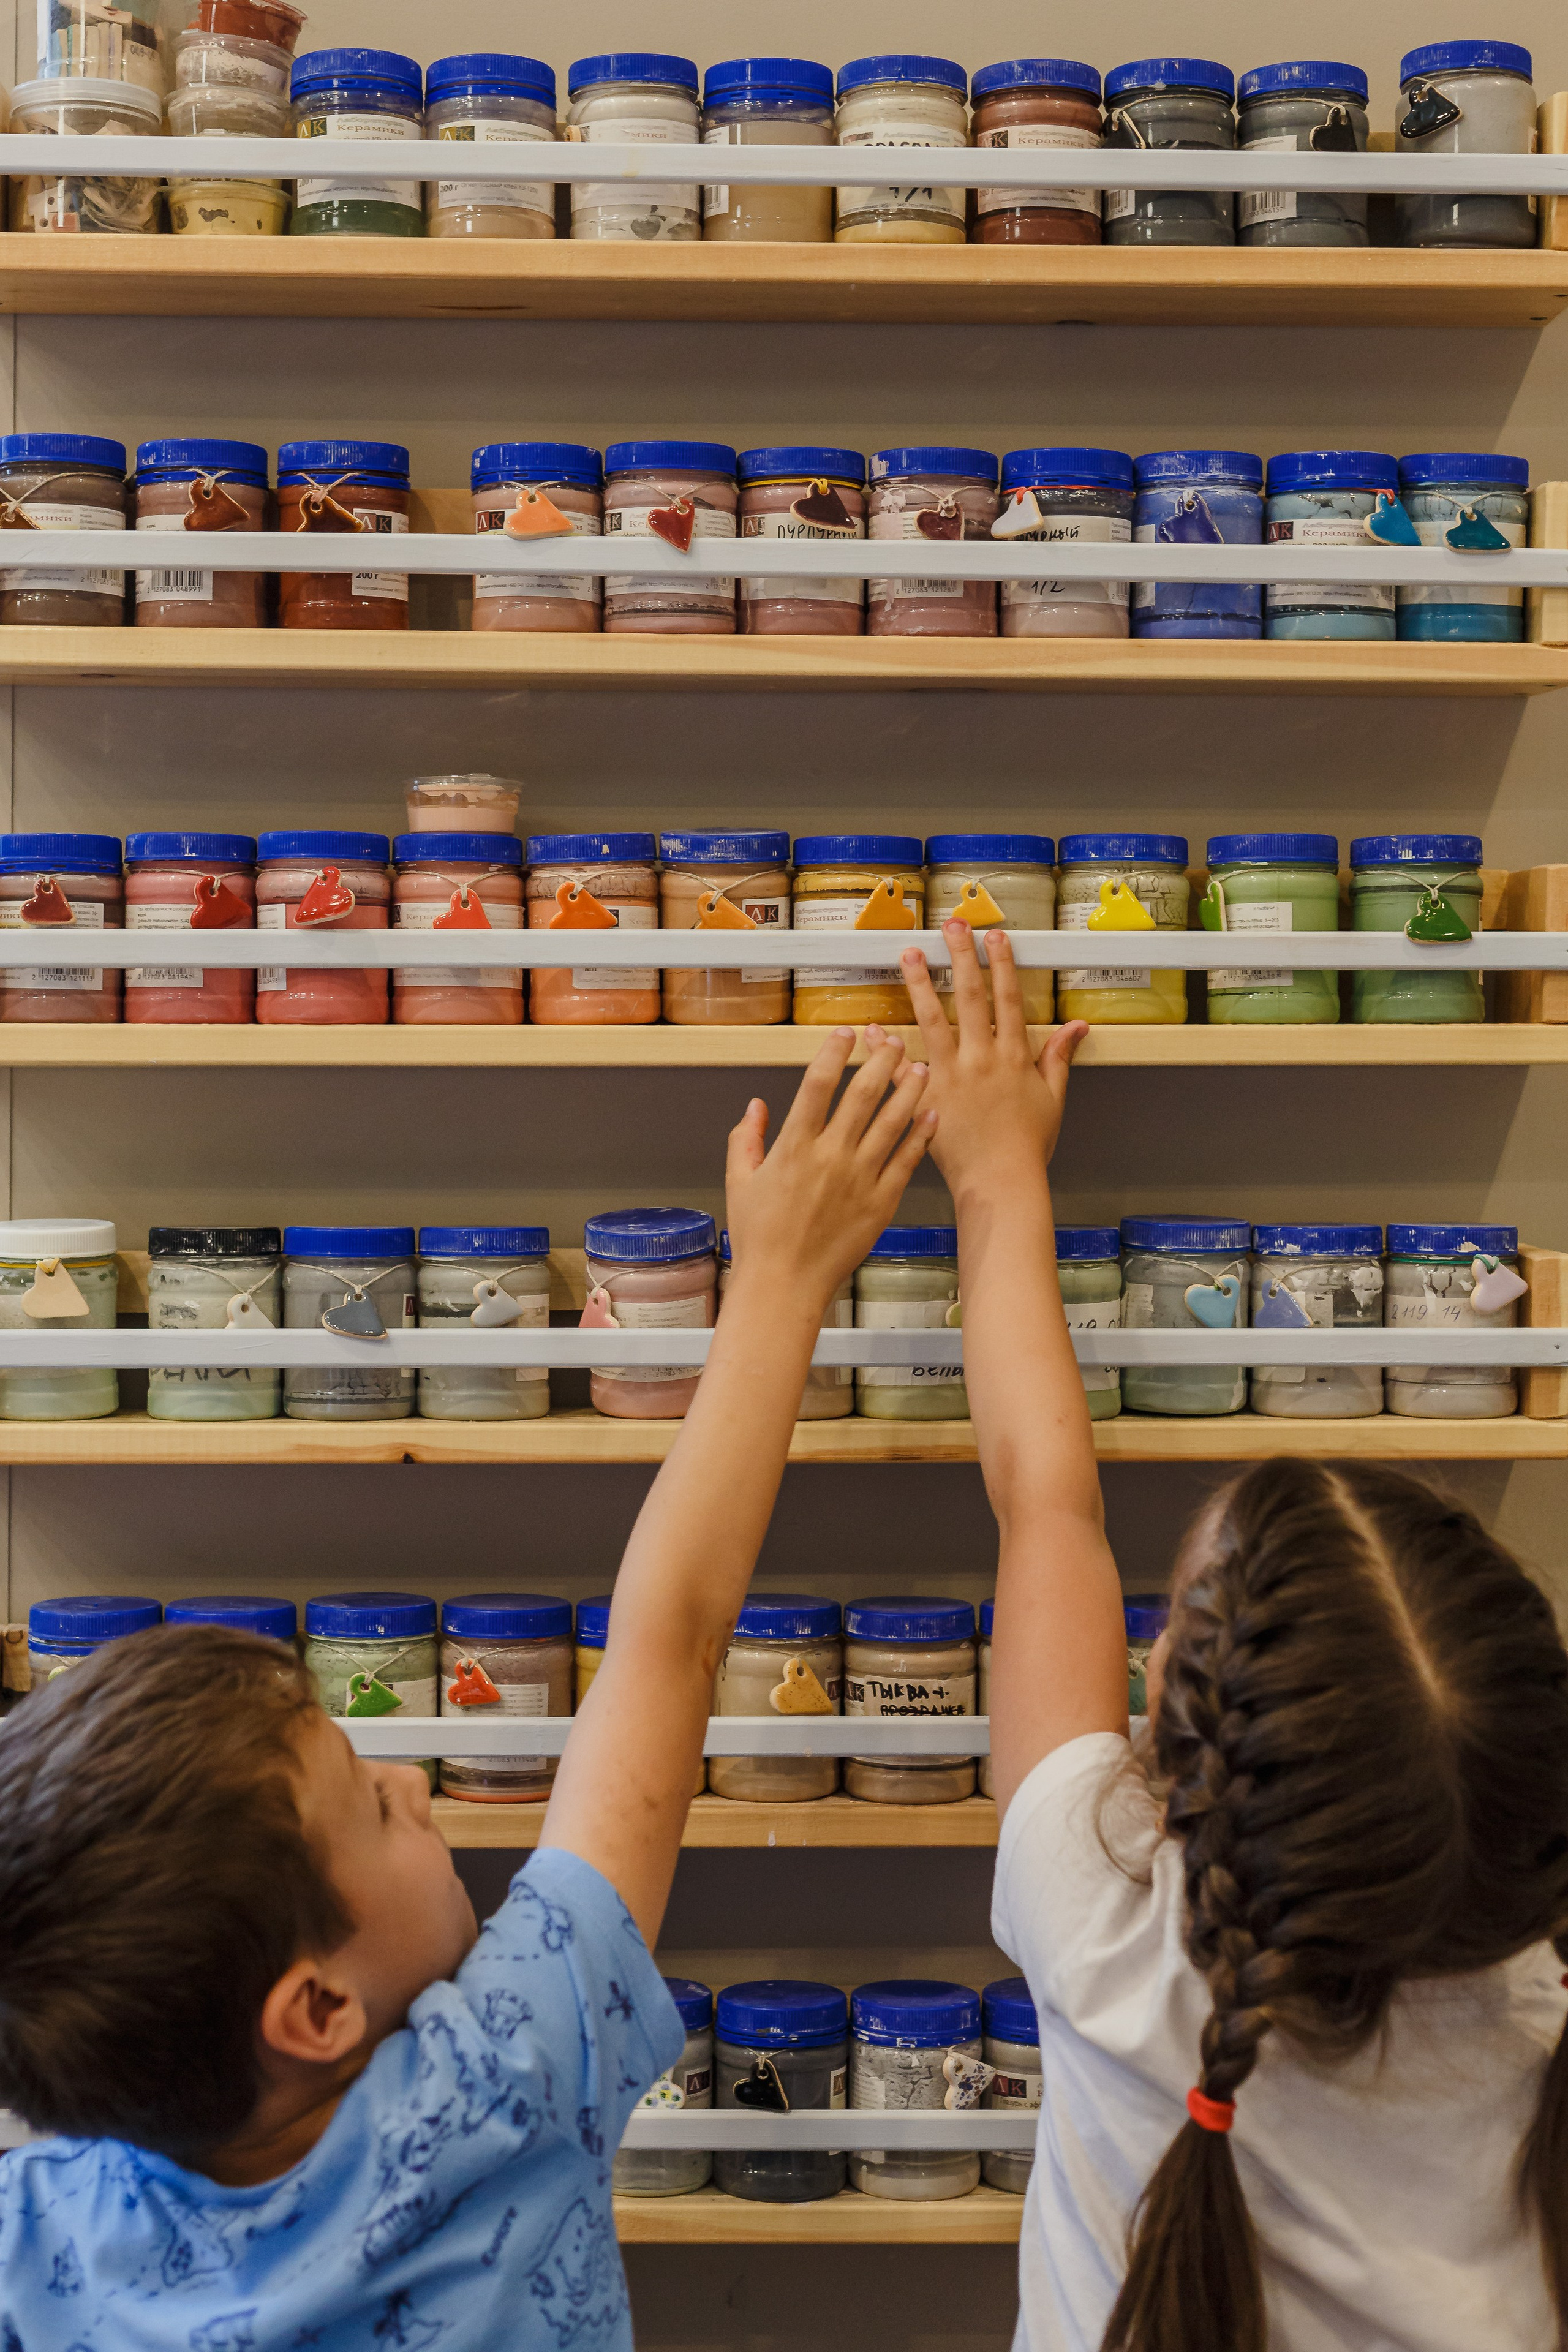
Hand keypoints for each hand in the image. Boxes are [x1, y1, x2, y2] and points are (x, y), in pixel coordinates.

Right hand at [725, 1027, 934, 1303]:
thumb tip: (755, 1106)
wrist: (785, 1284)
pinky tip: (932, 1117)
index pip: (817, 1084)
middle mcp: (830, 1157)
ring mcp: (859, 1179)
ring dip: (909, 1091)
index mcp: (794, 1147)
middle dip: (882, 1061)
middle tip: (896, 1041)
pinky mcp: (880, 1203)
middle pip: (862, 1095)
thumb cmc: (759, 1238)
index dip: (834, 1052)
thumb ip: (745, 1139)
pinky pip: (906, 1161)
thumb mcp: (740, 1182)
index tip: (845, 1033)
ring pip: (891, 1123)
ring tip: (922, 1068)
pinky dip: (920, 1136)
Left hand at [900, 924, 1086, 1202]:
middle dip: (961, 957)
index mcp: (1014, 1057)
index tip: (993, 937)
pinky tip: (873, 1027)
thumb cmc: (1026, 1146)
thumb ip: (1059, 1059)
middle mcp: (982, 1060)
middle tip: (951, 926)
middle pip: (970, 998)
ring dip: (920, 984)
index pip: (1008, 1000)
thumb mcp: (1052, 1099)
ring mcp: (952, 1076)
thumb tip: (1077, 1027)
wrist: (1000, 1181)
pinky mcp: (927, 1097)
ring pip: (933, 1020)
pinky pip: (902, 1067)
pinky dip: (886, 1047)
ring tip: (909, 954)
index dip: (1001, 965)